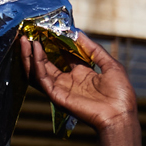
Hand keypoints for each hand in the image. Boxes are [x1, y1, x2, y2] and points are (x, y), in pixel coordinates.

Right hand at [19, 30, 136, 133]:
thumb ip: (93, 49)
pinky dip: (37, 65)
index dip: (53, 43)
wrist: (120, 115)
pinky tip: (35, 50)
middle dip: (35, 49)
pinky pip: (42, 79)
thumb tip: (78, 32)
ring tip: (25, 39)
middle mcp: (68, 81)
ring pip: (38, 72)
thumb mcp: (109, 64)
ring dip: (30, 56)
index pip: (61, 56)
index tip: (46, 29)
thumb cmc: (120, 94)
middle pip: (45, 64)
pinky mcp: (57, 96)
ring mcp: (61, 89)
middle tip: (27, 33)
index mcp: (80, 74)